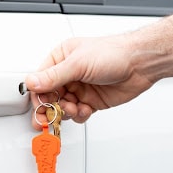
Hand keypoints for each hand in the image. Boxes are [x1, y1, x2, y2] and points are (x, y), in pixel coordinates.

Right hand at [25, 35, 154, 127]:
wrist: (141, 64)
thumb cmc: (113, 53)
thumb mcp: (78, 63)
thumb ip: (53, 76)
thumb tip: (32, 82)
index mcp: (60, 59)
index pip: (40, 80)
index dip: (38, 95)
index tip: (40, 106)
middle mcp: (67, 74)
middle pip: (48, 97)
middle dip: (49, 108)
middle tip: (48, 119)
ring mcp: (78, 88)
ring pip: (61, 107)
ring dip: (66, 112)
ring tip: (73, 109)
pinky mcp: (89, 100)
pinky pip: (76, 113)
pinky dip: (79, 115)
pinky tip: (85, 109)